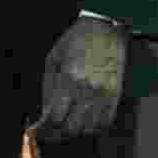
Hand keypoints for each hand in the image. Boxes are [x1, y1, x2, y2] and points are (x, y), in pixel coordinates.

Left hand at [38, 16, 128, 139]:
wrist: (104, 28)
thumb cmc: (76, 40)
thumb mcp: (53, 59)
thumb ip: (48, 88)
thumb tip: (44, 113)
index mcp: (68, 78)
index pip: (55, 117)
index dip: (46, 127)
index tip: (41, 128)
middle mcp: (87, 89)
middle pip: (71, 127)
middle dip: (59, 130)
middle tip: (54, 127)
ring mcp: (104, 93)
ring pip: (88, 128)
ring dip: (76, 129)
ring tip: (70, 121)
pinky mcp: (116, 94)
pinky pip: (105, 121)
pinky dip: (94, 126)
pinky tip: (86, 119)